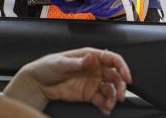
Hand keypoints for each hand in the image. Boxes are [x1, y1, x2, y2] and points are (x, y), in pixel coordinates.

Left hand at [3, 48, 131, 114]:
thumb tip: (89, 58)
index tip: (127, 77)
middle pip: (115, 76)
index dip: (122, 67)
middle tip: (119, 96)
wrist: (38, 84)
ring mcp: (93, 82)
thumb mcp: (60, 63)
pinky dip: (106, 105)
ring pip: (110, 89)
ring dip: (113, 97)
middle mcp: (95, 69)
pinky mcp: (89, 95)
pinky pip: (101, 100)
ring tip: (110, 105)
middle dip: (120, 86)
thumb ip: (76, 62)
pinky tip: (106, 109)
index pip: (112, 59)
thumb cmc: (47, 66)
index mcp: (90, 56)